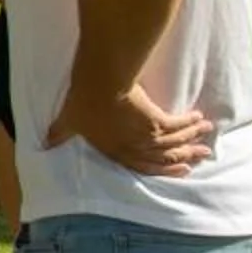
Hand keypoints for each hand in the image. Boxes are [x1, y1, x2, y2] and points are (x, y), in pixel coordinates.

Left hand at [48, 84, 216, 176]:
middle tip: (201, 155)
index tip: (179, 169)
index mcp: (113, 150)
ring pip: (174, 142)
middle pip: (164, 156)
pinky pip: (177, 126)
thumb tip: (45, 143)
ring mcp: (145, 137)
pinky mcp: (155, 123)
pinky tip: (199, 118)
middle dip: (184, 156)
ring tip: (206, 133)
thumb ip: (60, 133)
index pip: (141, 164)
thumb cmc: (81, 101)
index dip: (161, 169)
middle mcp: (132, 147)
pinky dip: (189, 124)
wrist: (98, 83)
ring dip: (192, 139)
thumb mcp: (67, 120)